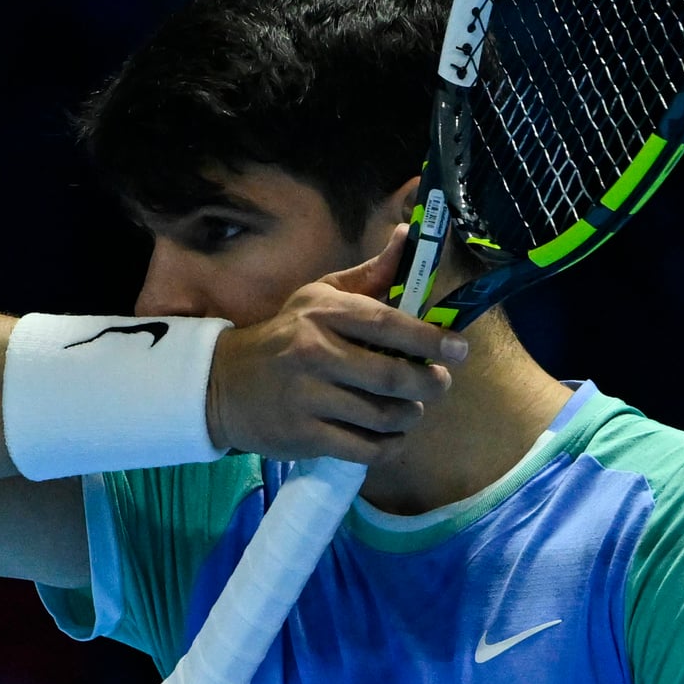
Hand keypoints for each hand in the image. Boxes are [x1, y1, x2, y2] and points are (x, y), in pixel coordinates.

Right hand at [206, 225, 468, 464]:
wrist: (224, 384)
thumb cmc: (285, 336)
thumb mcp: (319, 297)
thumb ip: (370, 274)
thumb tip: (408, 235)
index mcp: (323, 313)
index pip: (387, 323)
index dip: (430, 338)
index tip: (459, 349)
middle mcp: (314, 352)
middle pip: (392, 376)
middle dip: (429, 383)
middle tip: (437, 383)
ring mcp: (307, 397)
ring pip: (383, 415)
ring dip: (409, 416)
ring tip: (410, 409)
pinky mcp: (304, 435)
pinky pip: (365, 448)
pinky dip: (389, 445)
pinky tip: (390, 435)